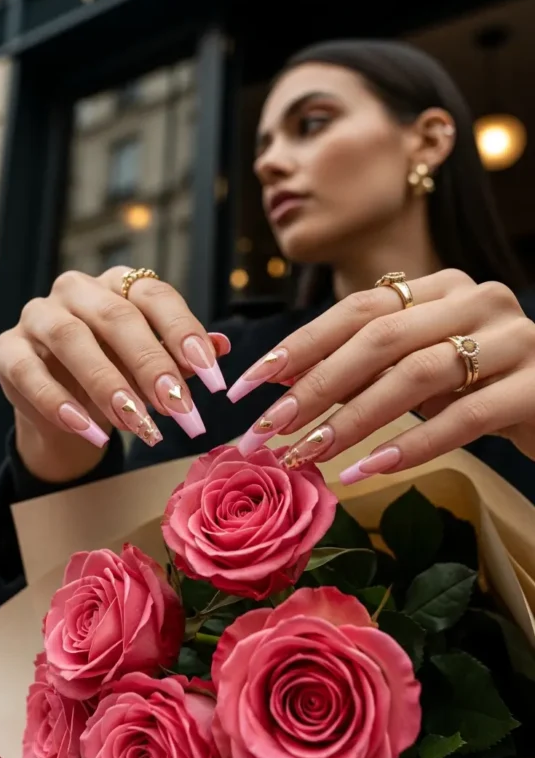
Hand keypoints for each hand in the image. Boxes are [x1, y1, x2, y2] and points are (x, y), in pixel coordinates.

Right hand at [0, 267, 228, 482]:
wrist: (63, 408)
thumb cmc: (117, 374)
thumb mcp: (153, 368)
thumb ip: (182, 357)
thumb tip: (222, 346)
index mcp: (119, 284)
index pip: (156, 296)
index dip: (184, 332)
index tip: (212, 376)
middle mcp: (77, 290)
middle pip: (116, 317)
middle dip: (151, 364)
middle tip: (178, 407)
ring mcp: (38, 316)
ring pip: (72, 339)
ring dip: (108, 384)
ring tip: (138, 424)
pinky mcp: (8, 350)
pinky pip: (30, 372)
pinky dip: (60, 403)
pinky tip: (91, 432)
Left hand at [229, 269, 534, 480]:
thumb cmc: (483, 389)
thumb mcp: (423, 368)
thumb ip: (369, 366)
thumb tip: (281, 387)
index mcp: (443, 286)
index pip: (358, 307)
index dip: (299, 345)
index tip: (249, 387)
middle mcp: (478, 299)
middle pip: (379, 337)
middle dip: (314, 386)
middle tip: (267, 431)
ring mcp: (514, 338)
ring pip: (416, 374)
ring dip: (353, 419)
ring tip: (309, 454)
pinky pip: (464, 417)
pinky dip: (411, 445)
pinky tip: (370, 470)